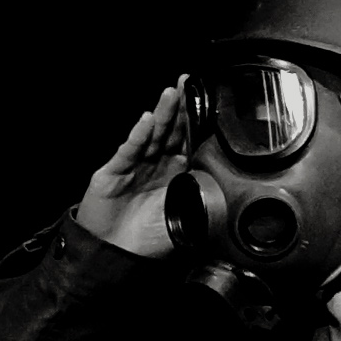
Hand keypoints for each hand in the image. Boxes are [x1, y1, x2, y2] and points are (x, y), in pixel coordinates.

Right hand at [75, 75, 191, 257]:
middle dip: (179, 107)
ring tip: (171, 94)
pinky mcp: (112, 173)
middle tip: (188, 83)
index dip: (195, 120)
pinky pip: (128, 151)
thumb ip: (204, 199)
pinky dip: (138, 136)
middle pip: (170, 131)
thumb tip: (228, 187)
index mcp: (174, 175)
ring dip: (161, 114)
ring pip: (151, 135)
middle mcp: (155, 166)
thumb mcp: (186, 218)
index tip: (203, 98)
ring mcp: (133, 167)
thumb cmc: (147, 242)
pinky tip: (146, 122)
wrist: (114, 257)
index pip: (188, 140)